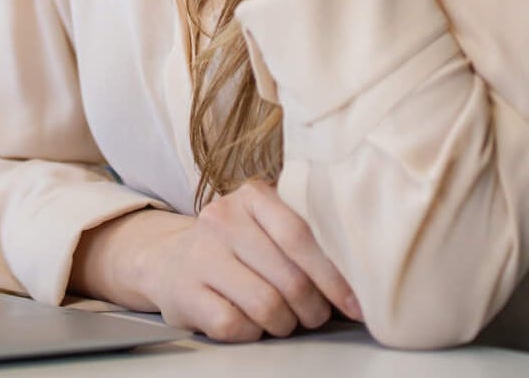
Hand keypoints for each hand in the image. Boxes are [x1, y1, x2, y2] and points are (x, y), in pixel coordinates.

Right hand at [83, 183, 361, 342]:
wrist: (167, 260)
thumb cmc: (234, 247)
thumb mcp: (265, 225)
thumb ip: (306, 235)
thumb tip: (361, 275)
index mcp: (252, 196)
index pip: (301, 235)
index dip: (334, 275)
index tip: (355, 302)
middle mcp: (222, 219)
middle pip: (289, 276)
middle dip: (313, 307)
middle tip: (317, 316)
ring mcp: (200, 256)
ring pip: (266, 305)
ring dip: (285, 324)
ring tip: (285, 321)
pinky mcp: (184, 293)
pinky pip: (235, 325)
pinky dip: (253, 332)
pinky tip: (251, 323)